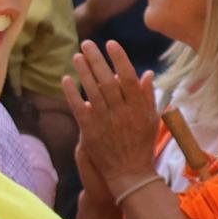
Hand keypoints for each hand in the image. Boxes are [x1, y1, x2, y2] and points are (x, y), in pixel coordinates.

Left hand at [66, 42, 161, 197]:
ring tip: (77, 56)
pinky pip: (79, 108)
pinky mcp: (90, 132)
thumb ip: (148, 96)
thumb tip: (147, 73)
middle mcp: (121, 112)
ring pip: (93, 92)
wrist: (130, 175)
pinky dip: (72, 94)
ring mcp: (105, 122)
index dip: (119, 59)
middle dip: (97, 60)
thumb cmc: (142, 146)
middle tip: (87, 43)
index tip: (111, 44)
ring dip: (84, 72)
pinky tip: (65, 79)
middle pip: (108, 80)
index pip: (128, 77)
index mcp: (138, 108)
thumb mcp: (151, 120)